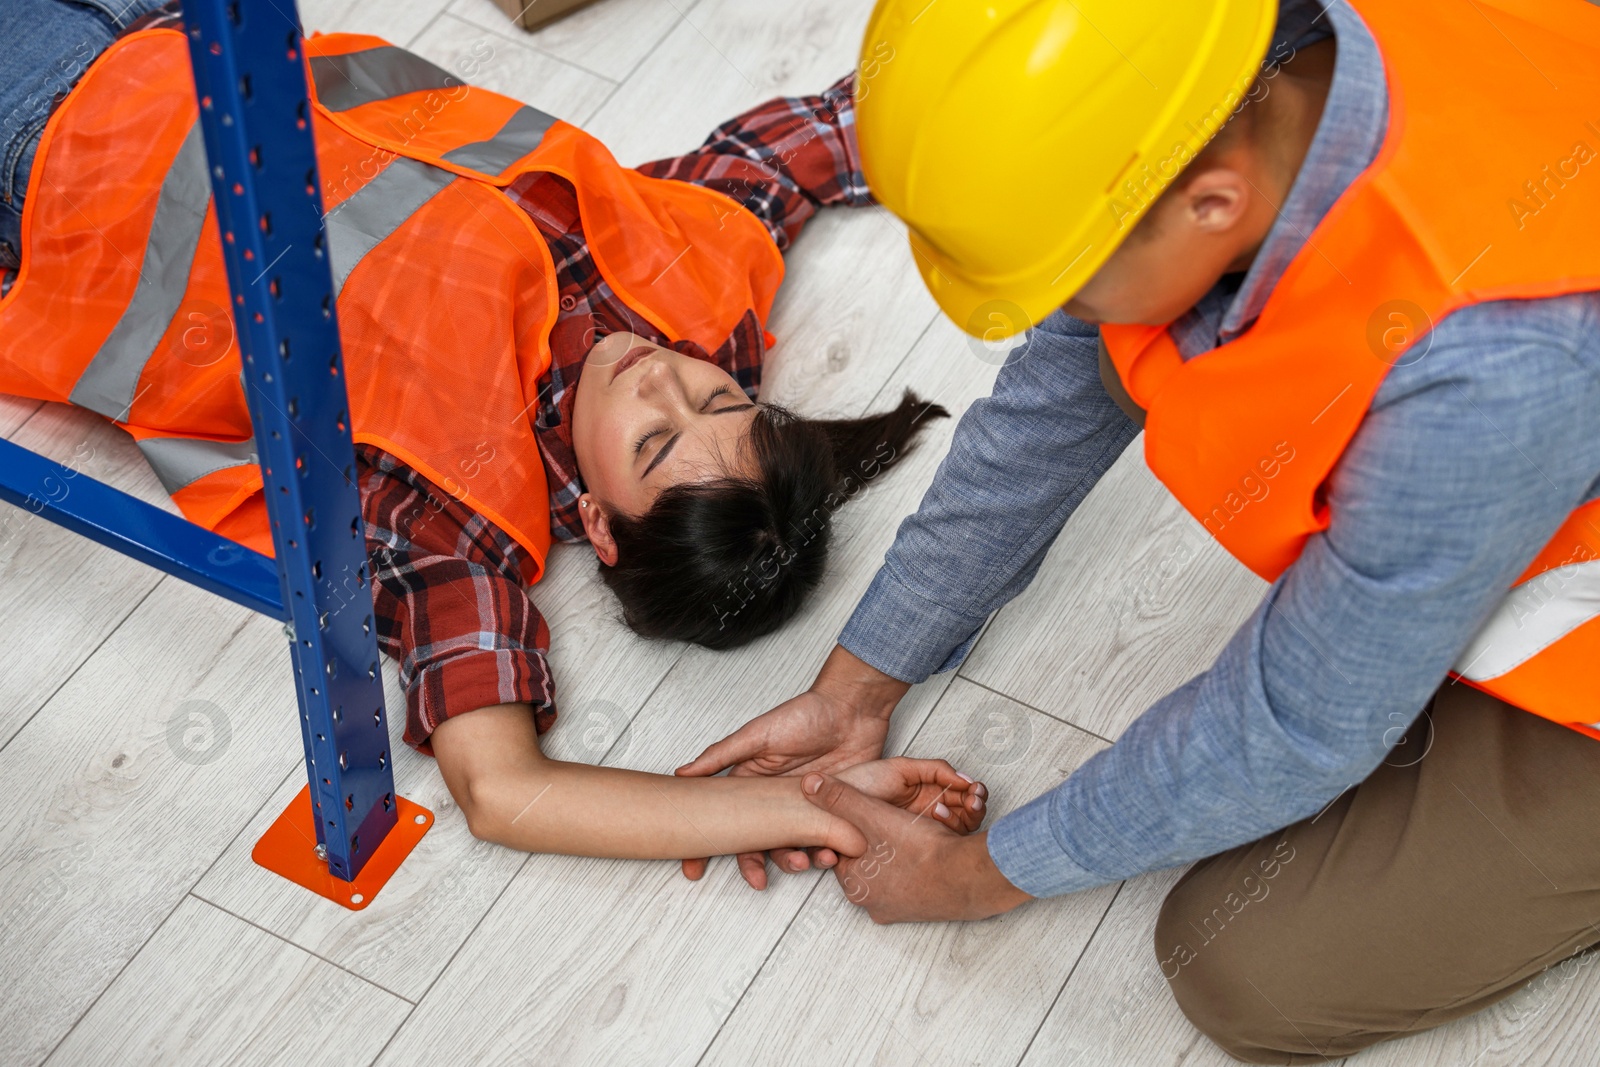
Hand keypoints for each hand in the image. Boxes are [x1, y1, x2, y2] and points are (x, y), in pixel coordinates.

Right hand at [676, 646, 908, 887]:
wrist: (852, 709)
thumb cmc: (805, 715)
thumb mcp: (758, 733)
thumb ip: (722, 755)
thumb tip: (682, 773)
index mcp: (752, 786)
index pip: (724, 822)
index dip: (705, 848)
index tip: (692, 870)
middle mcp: (776, 803)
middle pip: (756, 844)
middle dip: (753, 866)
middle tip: (757, 881)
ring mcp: (805, 811)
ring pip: (791, 848)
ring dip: (793, 862)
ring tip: (803, 861)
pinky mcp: (834, 813)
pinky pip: (827, 841)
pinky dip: (827, 853)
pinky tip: (831, 853)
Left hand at [802, 772, 1033, 923]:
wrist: (964, 876)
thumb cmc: (918, 847)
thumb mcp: (872, 814)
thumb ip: (839, 798)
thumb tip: (808, 784)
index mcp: (852, 882)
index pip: (844, 848)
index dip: (858, 828)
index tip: (875, 816)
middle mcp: (869, 902)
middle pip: (866, 862)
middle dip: (880, 841)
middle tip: (898, 823)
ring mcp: (895, 911)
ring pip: (890, 873)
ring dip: (900, 854)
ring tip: (915, 835)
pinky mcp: (920, 913)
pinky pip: (912, 885)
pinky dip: (918, 869)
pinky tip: (927, 853)